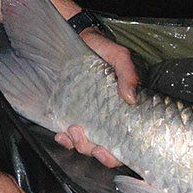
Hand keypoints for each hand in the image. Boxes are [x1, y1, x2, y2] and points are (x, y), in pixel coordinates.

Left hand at [52, 29, 135, 168]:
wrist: (76, 37)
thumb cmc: (100, 47)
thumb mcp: (118, 56)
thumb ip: (128, 73)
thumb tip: (131, 99)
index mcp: (123, 110)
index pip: (125, 143)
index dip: (115, 155)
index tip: (103, 150)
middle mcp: (107, 118)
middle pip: (103, 149)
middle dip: (91, 150)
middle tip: (81, 135)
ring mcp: (88, 117)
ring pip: (85, 145)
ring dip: (77, 144)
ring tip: (71, 131)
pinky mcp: (71, 113)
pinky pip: (69, 135)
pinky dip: (65, 139)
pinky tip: (61, 135)